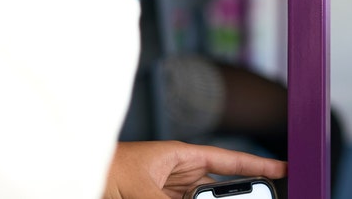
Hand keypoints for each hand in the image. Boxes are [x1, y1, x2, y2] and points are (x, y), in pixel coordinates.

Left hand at [104, 141, 285, 198]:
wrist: (66, 174)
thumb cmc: (99, 168)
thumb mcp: (140, 188)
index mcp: (179, 156)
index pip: (228, 161)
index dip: (258, 166)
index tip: (284, 171)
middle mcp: (176, 176)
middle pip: (216, 190)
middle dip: (233, 198)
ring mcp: (165, 193)